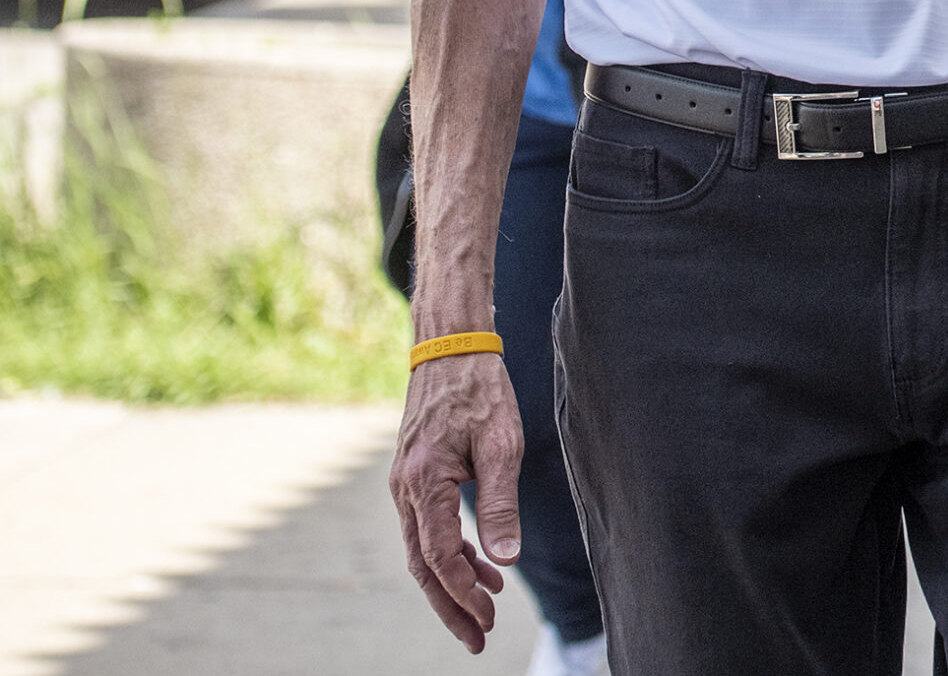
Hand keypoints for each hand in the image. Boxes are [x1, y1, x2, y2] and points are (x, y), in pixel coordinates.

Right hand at [389, 349, 522, 650]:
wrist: (450, 347)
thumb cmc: (481, 389)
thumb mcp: (502, 444)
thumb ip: (500, 503)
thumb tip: (504, 559)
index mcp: (424, 483)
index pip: (439, 557)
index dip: (463, 593)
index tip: (488, 619)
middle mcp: (405, 489)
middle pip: (423, 565)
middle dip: (451, 605)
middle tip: (479, 637)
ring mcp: (405, 484)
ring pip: (423, 549)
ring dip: (453, 580)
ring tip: (489, 604)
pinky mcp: (413, 477)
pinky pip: (427, 527)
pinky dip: (451, 550)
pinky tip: (481, 562)